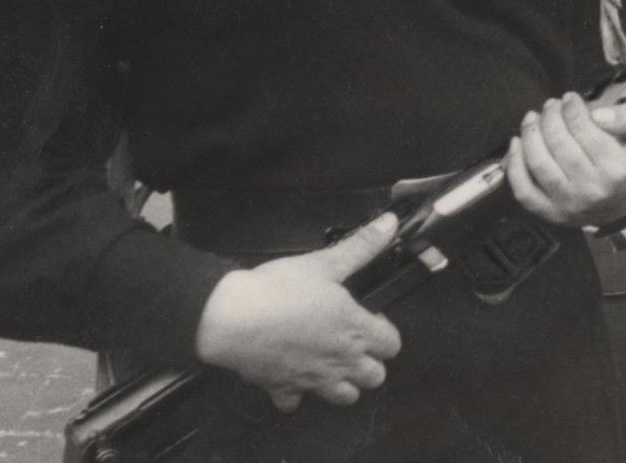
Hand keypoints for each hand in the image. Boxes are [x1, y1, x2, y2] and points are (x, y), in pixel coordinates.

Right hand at [195, 213, 401, 411]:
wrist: (234, 318)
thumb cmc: (282, 288)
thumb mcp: (325, 262)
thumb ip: (362, 245)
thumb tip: (391, 223)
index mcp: (354, 330)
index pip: (392, 344)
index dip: (384, 329)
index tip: (368, 313)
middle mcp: (340, 362)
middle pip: (375, 377)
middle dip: (371, 360)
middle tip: (353, 337)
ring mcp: (313, 382)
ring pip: (346, 397)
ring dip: (344, 382)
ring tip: (331, 359)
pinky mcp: (284, 390)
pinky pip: (297, 402)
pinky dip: (298, 392)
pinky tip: (293, 372)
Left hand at [505, 93, 625, 226]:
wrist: (625, 203)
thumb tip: (598, 114)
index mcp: (617, 170)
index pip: (583, 129)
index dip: (572, 107)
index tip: (570, 97)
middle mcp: (592, 190)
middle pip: (558, 143)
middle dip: (550, 116)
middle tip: (551, 105)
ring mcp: (569, 205)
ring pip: (538, 163)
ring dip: (530, 133)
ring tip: (533, 117)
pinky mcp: (550, 214)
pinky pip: (523, 191)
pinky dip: (514, 165)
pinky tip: (517, 143)